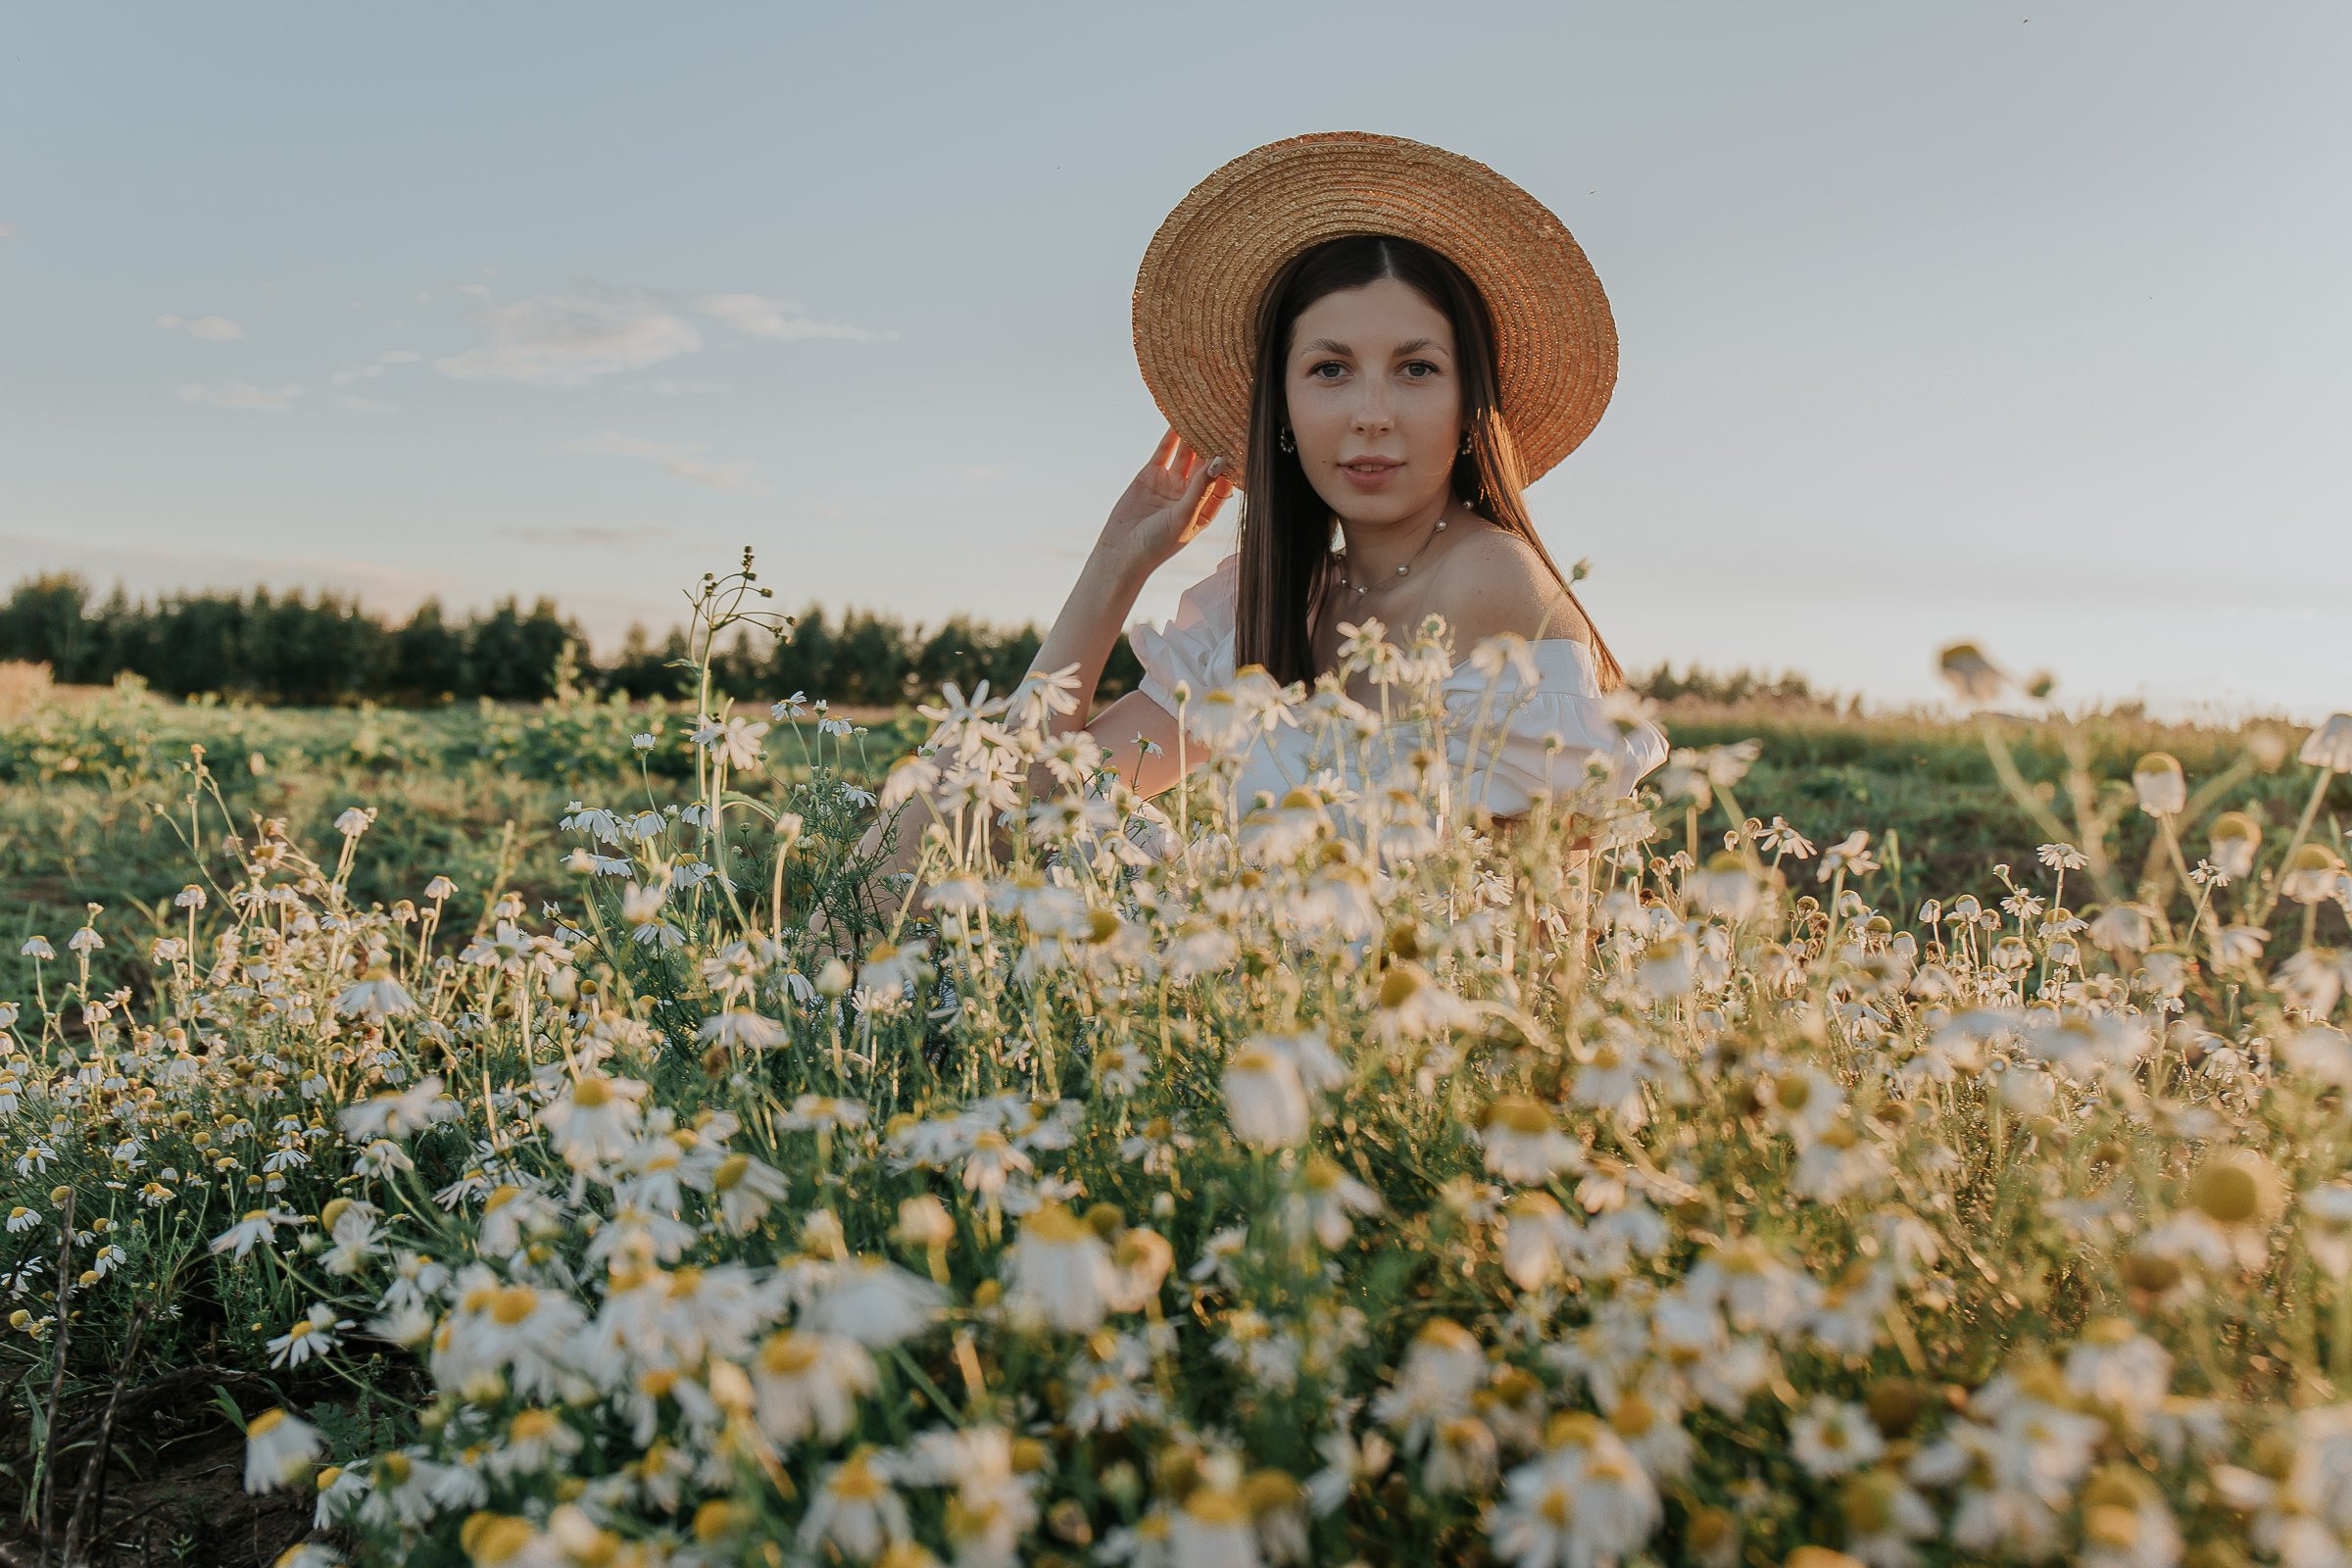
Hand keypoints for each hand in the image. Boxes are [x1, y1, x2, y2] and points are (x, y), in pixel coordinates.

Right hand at [1093, 428, 1234, 580]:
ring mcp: (1171, 483)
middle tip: (1225, 420)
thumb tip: (1219, 462)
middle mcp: (1191, 494)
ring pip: (1187, 454)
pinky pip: (1165, 451)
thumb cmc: (1157, 544)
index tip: (1239, 443)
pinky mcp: (1151, 475)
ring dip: (1194, 436)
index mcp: (1205, 509)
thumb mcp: (1184, 517)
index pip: (1223, 481)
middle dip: (1214, 445)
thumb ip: (1201, 489)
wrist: (1120, 552)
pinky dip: (1171, 436)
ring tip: (1204, 413)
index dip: (1230, 464)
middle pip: (1206, 464)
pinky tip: (1179, 418)